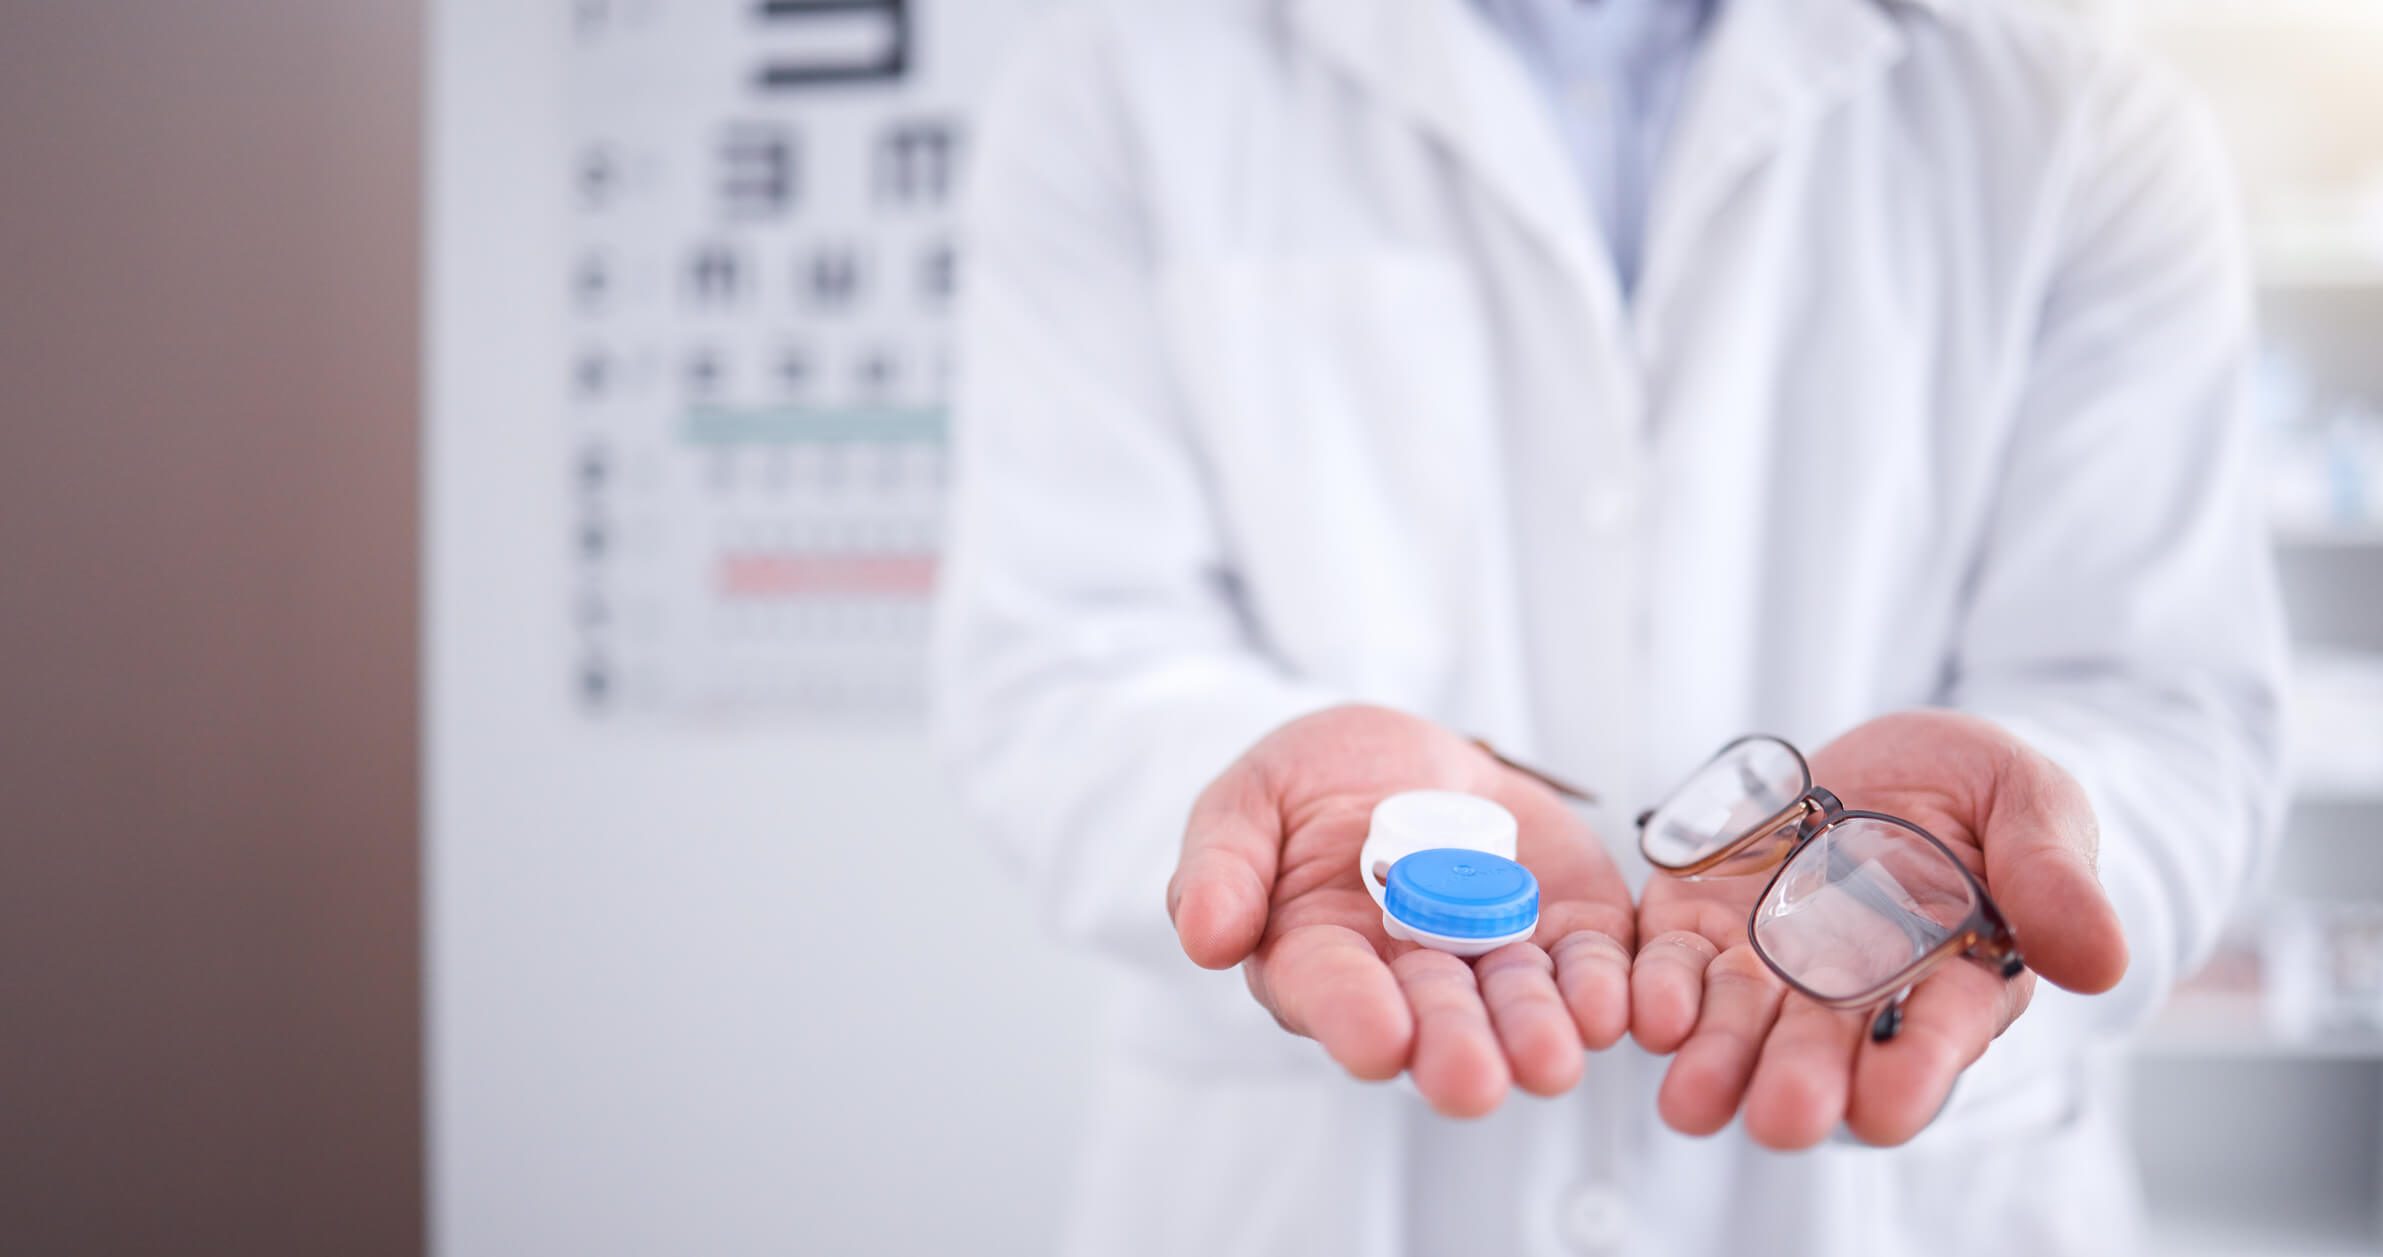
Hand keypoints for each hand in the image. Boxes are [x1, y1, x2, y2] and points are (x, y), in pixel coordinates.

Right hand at [1168, 705, 1636, 1115]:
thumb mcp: (1247, 802)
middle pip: (1433, 1017)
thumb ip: (1222, 865)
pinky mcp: (1565, 926)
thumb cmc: (1308, 785)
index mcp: (1319, 957)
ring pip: (1517, 1003)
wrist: (1404, 755)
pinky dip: (1601, 987)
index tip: (1378, 1041)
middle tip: (1472, 1081)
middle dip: (1455, 1048)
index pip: (1333, 993)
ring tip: (1551, 1063)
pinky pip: (1589, 964)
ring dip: (1534, 1034)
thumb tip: (1202, 936)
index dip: (1354, 1016)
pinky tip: (1612, 1008)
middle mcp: (1407, 976)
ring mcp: (1492, 955)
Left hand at [1630, 709, 2129, 1146]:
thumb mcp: (2032, 804)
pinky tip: (1648, 1013)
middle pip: (1828, 1053)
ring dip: (1717, 1067)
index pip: (1937, 1038)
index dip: (1914, 1071)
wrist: (1891, 759)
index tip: (1888, 1104)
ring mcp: (1772, 965)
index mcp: (1954, 980)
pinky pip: (1672, 968)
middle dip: (1804, 1086)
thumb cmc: (1980, 792)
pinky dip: (1657, 995)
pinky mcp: (1700, 923)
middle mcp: (1857, 995)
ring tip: (1692, 1099)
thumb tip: (2104, 958)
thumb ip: (2053, 874)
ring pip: (1740, 1029)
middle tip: (1782, 1118)